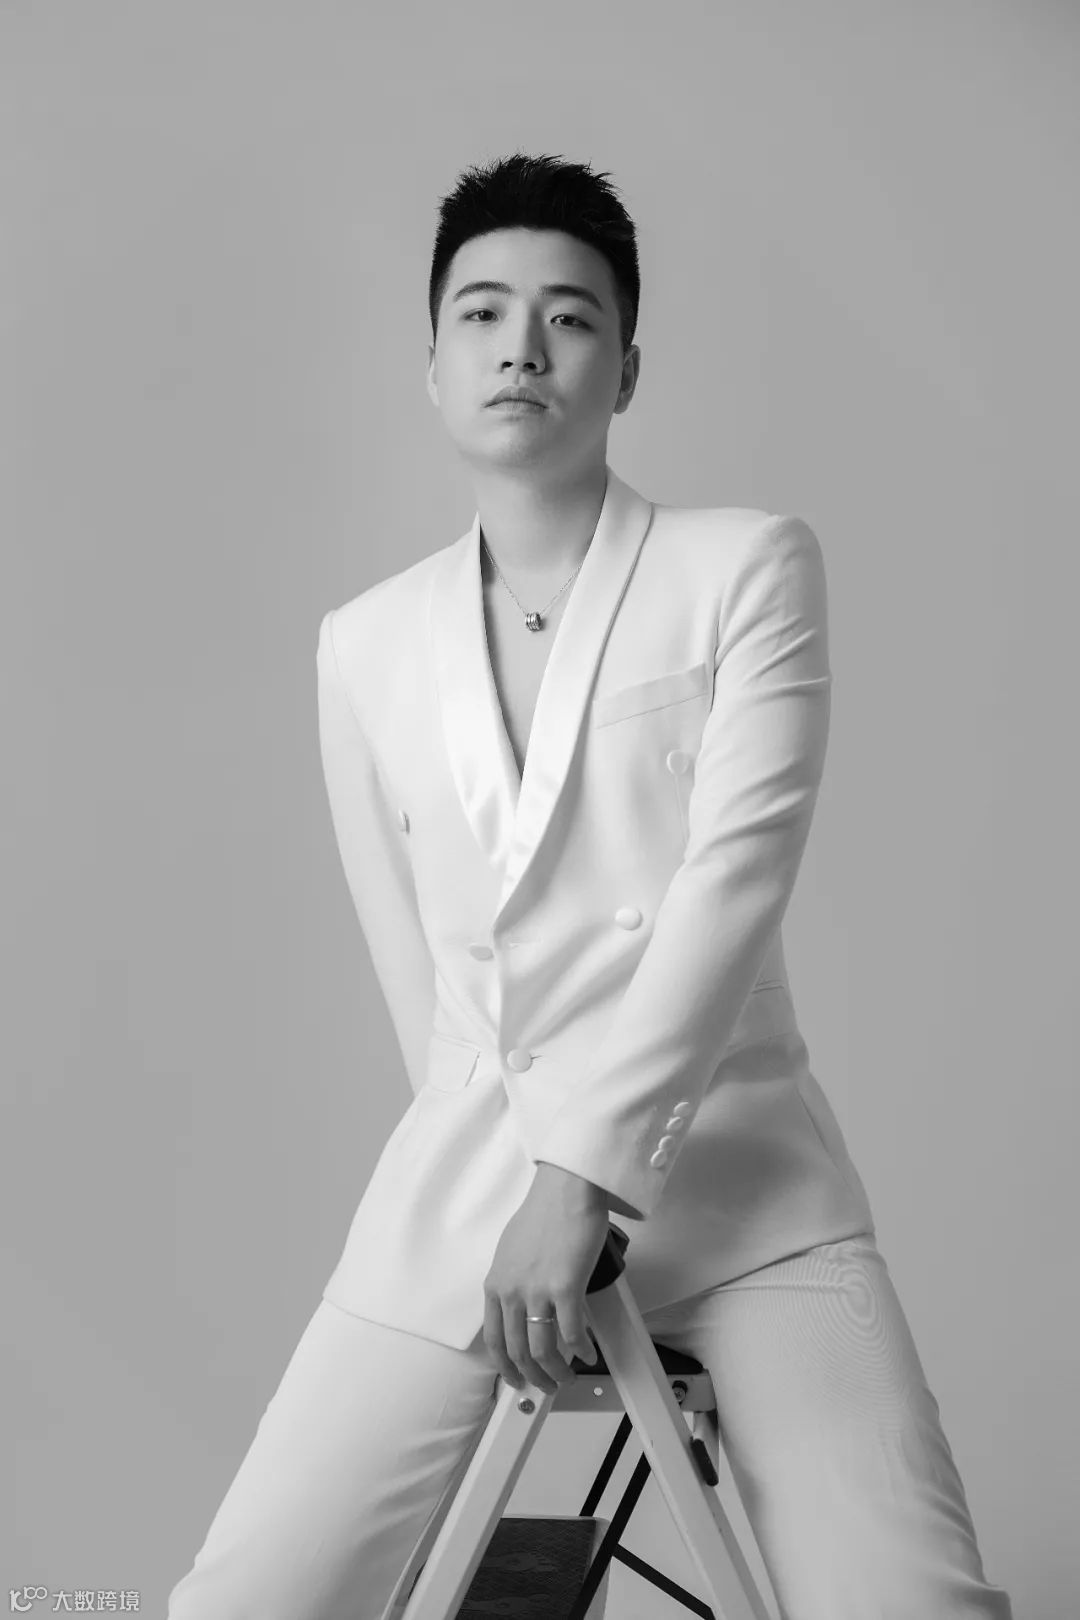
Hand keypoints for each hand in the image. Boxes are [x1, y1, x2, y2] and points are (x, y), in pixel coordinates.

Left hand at [483, 1166, 606, 1393]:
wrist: (566, 1191)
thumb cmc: (543, 1213)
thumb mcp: (511, 1251)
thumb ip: (511, 1281)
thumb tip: (522, 1304)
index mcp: (495, 1285)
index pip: (494, 1340)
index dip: (506, 1368)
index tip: (516, 1380)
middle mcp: (511, 1293)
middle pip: (518, 1352)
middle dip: (534, 1377)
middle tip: (547, 1386)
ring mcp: (537, 1292)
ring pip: (543, 1350)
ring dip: (557, 1371)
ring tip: (569, 1377)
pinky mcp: (565, 1288)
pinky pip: (572, 1333)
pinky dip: (581, 1351)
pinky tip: (589, 1354)